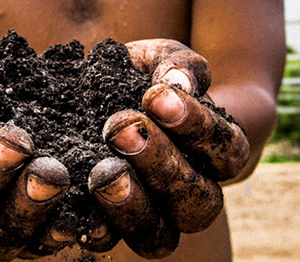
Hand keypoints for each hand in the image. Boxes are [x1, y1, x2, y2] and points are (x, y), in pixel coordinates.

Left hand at [86, 39, 249, 257]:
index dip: (195, 126)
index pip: (226, 148)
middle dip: (160, 164)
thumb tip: (179, 83)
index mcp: (219, 151)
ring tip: (102, 173)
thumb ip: (177, 65)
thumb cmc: (145, 74)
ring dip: (131, 205)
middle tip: (120, 129)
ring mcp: (156, 218)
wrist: (99, 92)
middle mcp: (195, 194)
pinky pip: (110, 242)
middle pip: (197, 200)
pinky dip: (92, 226)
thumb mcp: (162, 58)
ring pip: (159, 236)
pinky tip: (72, 204)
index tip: (154, 96)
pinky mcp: (114, 228)